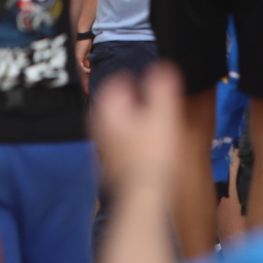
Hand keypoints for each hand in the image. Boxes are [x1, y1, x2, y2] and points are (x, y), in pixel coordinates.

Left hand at [91, 64, 184, 191]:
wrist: (144, 196)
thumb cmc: (154, 152)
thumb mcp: (163, 114)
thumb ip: (161, 86)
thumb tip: (161, 67)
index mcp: (108, 109)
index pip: (115, 81)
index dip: (133, 78)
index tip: (147, 82)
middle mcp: (98, 126)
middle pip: (113, 104)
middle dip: (131, 100)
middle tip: (149, 101)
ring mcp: (101, 148)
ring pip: (114, 125)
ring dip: (130, 120)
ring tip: (149, 124)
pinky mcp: (108, 165)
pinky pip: (117, 143)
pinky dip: (128, 140)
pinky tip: (144, 147)